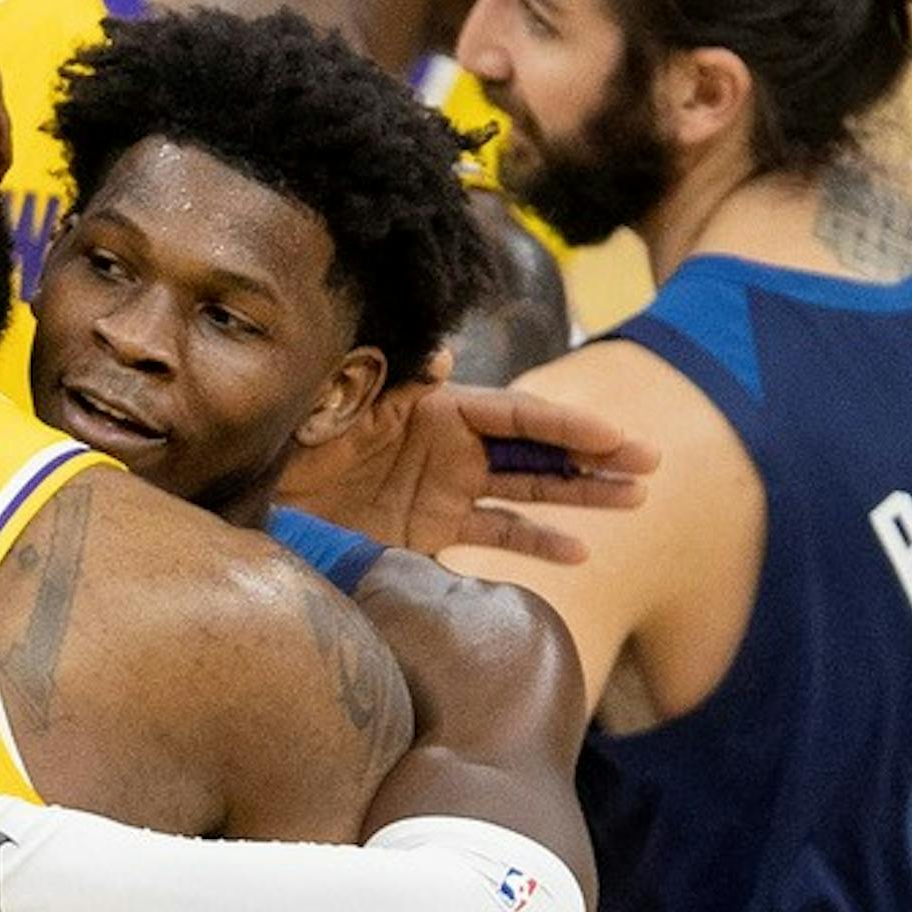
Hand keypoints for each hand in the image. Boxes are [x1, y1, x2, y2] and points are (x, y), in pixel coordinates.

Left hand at [275, 376, 659, 562]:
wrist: (261, 492)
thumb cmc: (298, 436)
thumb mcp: (338, 401)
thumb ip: (386, 380)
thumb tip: (440, 358)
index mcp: (436, 408)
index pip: (516, 414)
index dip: (566, 425)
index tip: (613, 436)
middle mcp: (450, 446)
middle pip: (536, 448)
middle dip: (594, 454)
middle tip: (650, 462)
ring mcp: (447, 490)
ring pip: (530, 490)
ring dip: (582, 493)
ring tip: (635, 499)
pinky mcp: (433, 532)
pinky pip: (496, 535)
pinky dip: (537, 544)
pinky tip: (579, 552)